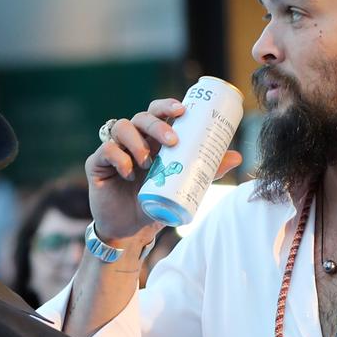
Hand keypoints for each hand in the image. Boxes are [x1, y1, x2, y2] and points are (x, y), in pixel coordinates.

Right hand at [86, 98, 242, 243]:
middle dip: (157, 124)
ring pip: (121, 127)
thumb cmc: (157, 203)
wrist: (132, 230)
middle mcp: (133, 140)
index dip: (168, 106)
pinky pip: (105, 150)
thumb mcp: (184, 186)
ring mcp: (114, 150)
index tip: (183, 109)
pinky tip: (128, 171)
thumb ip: (207, 171)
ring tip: (148, 163)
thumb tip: (238, 156)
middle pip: (141, 117)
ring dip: (137, 142)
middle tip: (172, 140)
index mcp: (153, 140)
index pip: (158, 113)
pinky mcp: (98, 164)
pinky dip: (118, 157)